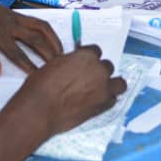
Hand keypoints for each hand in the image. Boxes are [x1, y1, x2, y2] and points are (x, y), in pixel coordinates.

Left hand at [0, 0, 63, 76]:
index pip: (16, 53)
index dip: (29, 66)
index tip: (39, 77)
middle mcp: (9, 24)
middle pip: (35, 39)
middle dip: (48, 54)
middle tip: (60, 68)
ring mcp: (14, 17)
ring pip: (41, 27)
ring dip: (54, 40)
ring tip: (62, 54)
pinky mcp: (15, 13)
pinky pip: (37, 22)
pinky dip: (48, 31)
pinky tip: (52, 40)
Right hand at [12, 46, 126, 134]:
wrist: (41, 109)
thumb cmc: (42, 86)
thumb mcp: (55, 64)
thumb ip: (71, 62)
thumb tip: (75, 65)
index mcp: (87, 56)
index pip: (96, 51)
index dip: (89, 57)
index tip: (84, 63)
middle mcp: (99, 70)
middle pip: (108, 66)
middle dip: (99, 70)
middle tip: (89, 77)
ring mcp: (103, 89)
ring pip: (119, 83)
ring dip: (112, 84)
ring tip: (101, 88)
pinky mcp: (103, 106)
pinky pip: (113, 100)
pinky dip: (107, 99)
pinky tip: (97, 100)